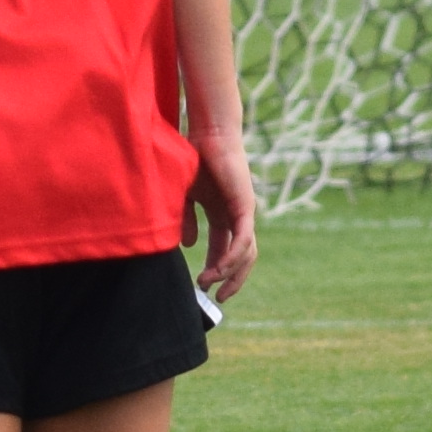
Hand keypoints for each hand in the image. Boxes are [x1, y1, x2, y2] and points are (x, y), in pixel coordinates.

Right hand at [189, 140, 259, 305]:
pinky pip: (243, 240)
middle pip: (242, 257)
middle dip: (231, 279)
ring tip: (212, 286)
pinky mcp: (246, 207)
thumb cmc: (194, 158)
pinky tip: (219, 270)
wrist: (207, 134)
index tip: (202, 286)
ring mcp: (244, 213)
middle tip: (217, 297)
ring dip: (230, 273)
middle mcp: (237, 216)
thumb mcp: (185, 197)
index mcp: (223, 214)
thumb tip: (190, 246)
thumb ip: (187, 220)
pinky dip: (231, 257)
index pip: (226, 249)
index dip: (216, 269)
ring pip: (245, 254)